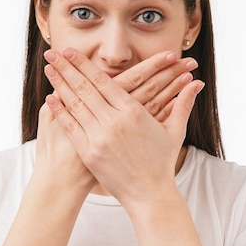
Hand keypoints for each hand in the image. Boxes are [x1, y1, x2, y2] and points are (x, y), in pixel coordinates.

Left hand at [43, 48, 203, 207]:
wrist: (150, 194)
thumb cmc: (162, 162)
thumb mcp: (174, 131)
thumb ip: (182, 104)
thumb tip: (196, 83)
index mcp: (133, 111)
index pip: (104, 81)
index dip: (85, 64)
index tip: (72, 51)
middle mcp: (115, 121)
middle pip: (86, 88)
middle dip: (67, 68)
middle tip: (53, 53)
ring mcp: (100, 137)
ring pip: (76, 104)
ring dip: (60, 85)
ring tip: (48, 70)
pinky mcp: (90, 153)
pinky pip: (72, 128)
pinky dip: (60, 112)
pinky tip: (50, 98)